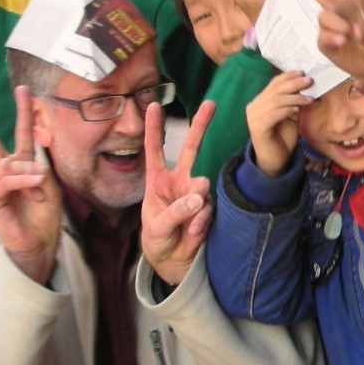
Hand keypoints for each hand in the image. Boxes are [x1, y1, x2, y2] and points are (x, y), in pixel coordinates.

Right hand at [0, 89, 61, 283]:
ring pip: (8, 164)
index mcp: (23, 166)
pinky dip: (22, 181)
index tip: (22, 88)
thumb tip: (24, 163)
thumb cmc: (45, 216)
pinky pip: (5, 181)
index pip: (21, 134)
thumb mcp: (50, 186)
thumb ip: (38, 169)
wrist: (40, 244)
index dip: (23, 111)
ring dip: (29, 173)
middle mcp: (6, 173)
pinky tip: (34, 185)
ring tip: (40, 186)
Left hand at [140, 99, 215, 284]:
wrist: (173, 260)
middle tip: (210, 104)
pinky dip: (201, 221)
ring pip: (202, 185)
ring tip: (187, 225)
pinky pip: (208, 208)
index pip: (154, 149)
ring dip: (195, 206)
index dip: (153, 128)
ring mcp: (195, 192)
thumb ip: (176, 211)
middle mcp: (179, 180)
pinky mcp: (208, 206)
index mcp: (158, 180)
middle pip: (191, 147)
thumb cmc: (157, 239)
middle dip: (200, 125)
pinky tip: (193, 231)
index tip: (153, 106)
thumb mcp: (157, 227)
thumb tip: (198, 197)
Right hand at [246, 72, 312, 177]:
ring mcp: (254, 117)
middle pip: (275, 89)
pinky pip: (274, 114)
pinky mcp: (257, 127)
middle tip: (309, 81)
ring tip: (309, 98)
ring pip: (276, 100)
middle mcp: (254, 106)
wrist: (275, 160)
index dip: (288, 76)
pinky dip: (287, 109)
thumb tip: (308, 86)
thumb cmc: (283, 137)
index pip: (274, 83)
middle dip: (294, 83)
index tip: (303, 73)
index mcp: (260, 101)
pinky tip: (297, 109)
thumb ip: (295, 102)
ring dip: (295, 97)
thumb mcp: (292, 115)